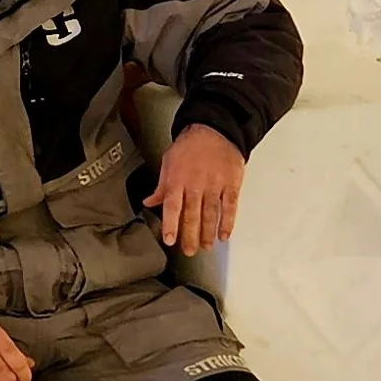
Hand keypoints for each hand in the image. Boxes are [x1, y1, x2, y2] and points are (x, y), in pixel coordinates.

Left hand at [145, 125, 244, 256]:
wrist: (215, 129)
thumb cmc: (190, 145)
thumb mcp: (169, 162)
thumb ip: (161, 186)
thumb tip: (149, 202)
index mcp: (178, 179)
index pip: (172, 206)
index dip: (171, 224)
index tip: (170, 240)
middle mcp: (196, 184)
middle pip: (192, 214)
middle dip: (190, 236)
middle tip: (189, 251)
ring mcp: (215, 184)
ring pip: (211, 214)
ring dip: (208, 233)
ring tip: (206, 246)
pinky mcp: (231, 184)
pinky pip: (230, 207)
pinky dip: (228, 223)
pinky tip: (224, 235)